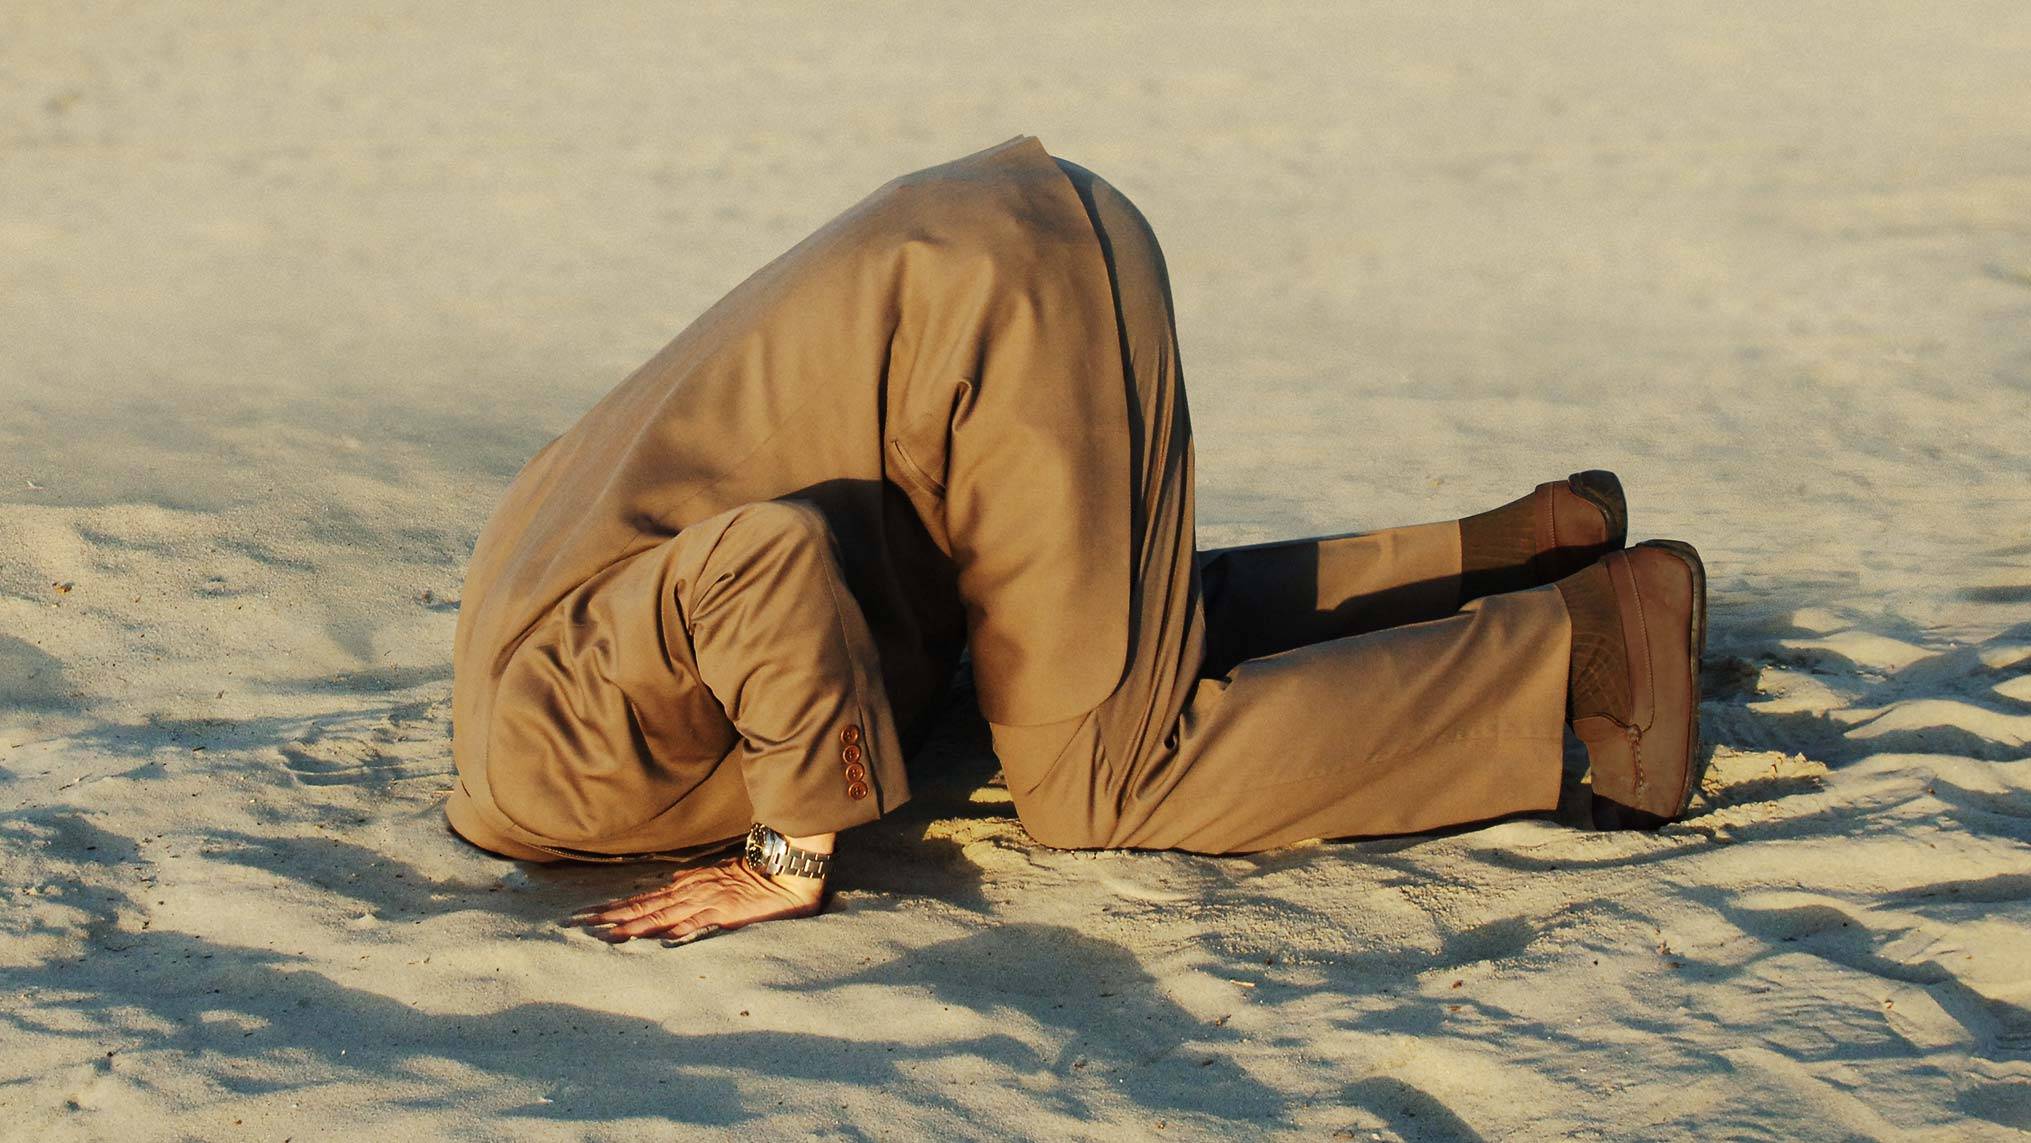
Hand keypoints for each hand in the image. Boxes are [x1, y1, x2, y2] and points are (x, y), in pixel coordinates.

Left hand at [568, 856, 823, 944]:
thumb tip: (671, 883)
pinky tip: (660, 939)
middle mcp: (691, 894)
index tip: (587, 916)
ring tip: (607, 935)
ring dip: (635, 926)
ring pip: (664, 915)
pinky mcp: (727, 914)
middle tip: (580, 925)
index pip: (644, 899)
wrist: (787, 871)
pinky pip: (700, 923)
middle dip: (612, 917)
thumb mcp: (717, 876)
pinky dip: (680, 930)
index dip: (615, 908)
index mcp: (687, 888)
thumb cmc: (754, 876)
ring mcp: (708, 903)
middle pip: (644, 907)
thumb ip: (694, 881)